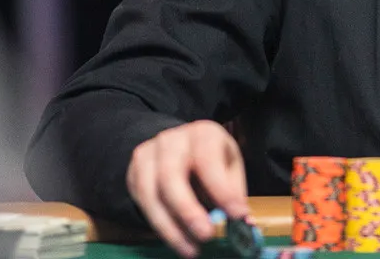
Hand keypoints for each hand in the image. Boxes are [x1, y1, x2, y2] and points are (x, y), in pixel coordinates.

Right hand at [126, 120, 249, 257]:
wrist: (176, 145)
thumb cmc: (210, 158)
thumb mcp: (228, 166)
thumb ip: (234, 193)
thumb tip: (244, 223)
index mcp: (203, 133)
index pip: (208, 159)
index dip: (221, 189)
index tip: (236, 214)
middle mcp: (172, 140)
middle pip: (171, 175)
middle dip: (188, 210)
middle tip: (206, 235)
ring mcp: (149, 155)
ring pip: (152, 194)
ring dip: (171, 227)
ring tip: (191, 249)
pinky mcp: (135, 172)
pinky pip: (143, 203)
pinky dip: (161, 226)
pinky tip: (177, 240)